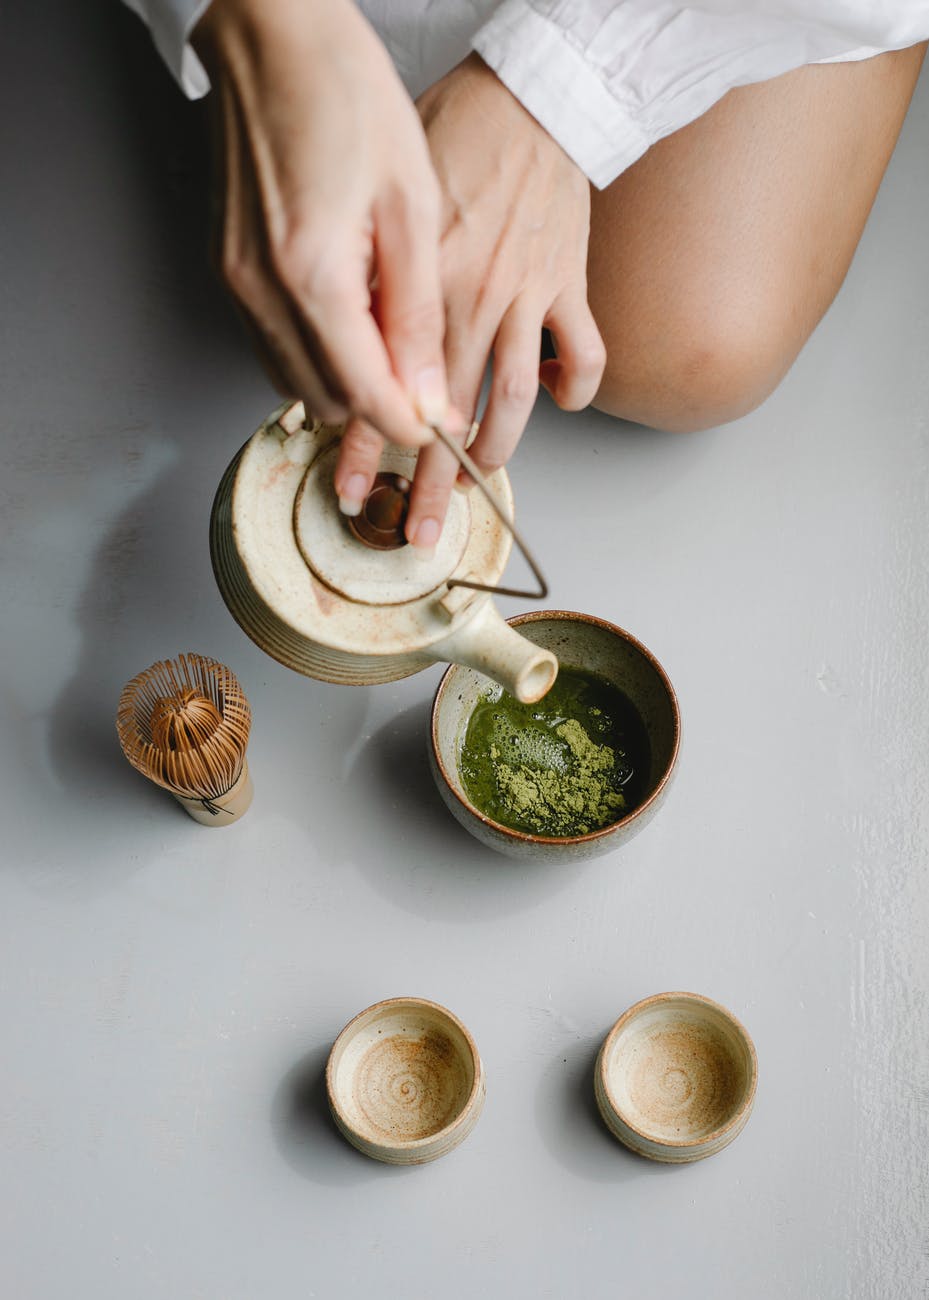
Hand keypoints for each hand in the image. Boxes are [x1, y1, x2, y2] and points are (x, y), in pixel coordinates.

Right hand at [192, 0, 450, 496]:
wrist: (274, 37)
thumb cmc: (347, 97)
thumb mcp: (412, 205)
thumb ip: (417, 313)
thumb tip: (429, 393)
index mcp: (314, 277)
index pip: (367, 398)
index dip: (412, 421)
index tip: (444, 420)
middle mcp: (262, 292)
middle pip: (328, 401)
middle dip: (379, 402)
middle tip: (421, 369)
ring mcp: (236, 284)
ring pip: (296, 381)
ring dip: (346, 379)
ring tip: (386, 331)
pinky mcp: (227, 271)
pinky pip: (272, 345)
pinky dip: (315, 350)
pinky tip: (349, 310)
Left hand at [335, 53, 605, 550]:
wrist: (529, 97)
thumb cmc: (453, 136)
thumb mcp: (389, 208)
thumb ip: (373, 284)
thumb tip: (349, 346)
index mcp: (421, 288)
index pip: (387, 388)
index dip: (368, 448)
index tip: (354, 489)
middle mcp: (472, 302)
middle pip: (448, 416)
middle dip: (432, 483)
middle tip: (421, 530)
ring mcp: (526, 298)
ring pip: (513, 401)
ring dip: (498, 451)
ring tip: (483, 483)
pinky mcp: (570, 286)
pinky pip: (584, 356)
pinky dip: (577, 389)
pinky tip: (560, 402)